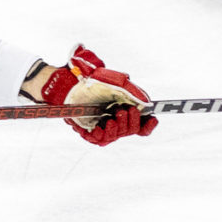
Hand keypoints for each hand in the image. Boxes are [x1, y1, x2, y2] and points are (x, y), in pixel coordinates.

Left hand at [40, 45, 157, 145]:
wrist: (70, 84)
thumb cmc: (93, 81)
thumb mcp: (116, 83)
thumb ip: (133, 92)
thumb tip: (147, 103)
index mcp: (125, 109)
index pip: (142, 124)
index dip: (148, 125)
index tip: (152, 119)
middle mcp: (115, 120)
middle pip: (132, 130)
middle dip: (132, 122)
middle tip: (123, 110)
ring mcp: (102, 126)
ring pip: (118, 136)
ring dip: (119, 128)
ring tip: (112, 117)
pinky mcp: (89, 131)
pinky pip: (100, 140)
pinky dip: (103, 134)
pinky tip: (102, 126)